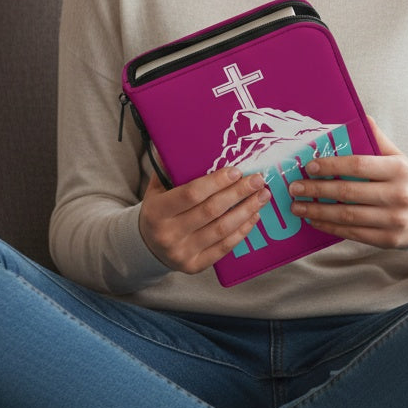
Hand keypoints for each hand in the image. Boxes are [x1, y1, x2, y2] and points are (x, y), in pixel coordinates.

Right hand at [139, 168, 269, 273]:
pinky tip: (253, 216)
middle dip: (238, 193)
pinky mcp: (194, 266)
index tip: (237, 171)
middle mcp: (168, 234)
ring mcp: (182, 253)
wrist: (146, 246)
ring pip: (221, 230)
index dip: (216, 182)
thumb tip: (186, 141)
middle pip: (211, 211)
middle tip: (258, 180)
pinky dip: (242, 231)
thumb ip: (171, 168)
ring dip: (246, 211)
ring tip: (262, 196)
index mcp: (156, 211)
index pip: (191, 194)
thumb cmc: (158, 210)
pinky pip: (224, 247)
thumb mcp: (157, 188)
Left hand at [287, 119, 407, 249]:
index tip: (310, 166)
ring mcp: (394, 220)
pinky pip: (353, 233)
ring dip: (318, 211)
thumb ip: (378, 139)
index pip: (359, 166)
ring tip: (297, 206)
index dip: (332, 166)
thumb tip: (361, 116)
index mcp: (398, 170)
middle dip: (317, 190)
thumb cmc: (405, 181)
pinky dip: (330, 227)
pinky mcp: (387, 240)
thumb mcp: (397, 157)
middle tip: (295, 187)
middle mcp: (398, 195)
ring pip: (348, 216)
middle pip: (349, 192)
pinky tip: (314, 220)